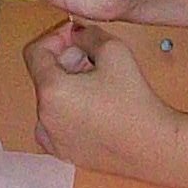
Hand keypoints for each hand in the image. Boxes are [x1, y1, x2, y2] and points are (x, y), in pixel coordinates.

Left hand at [27, 20, 173, 170]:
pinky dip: (67, 112)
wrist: (153, 145)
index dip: (54, 38)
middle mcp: (44, 117)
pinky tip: (92, 109)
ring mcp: (52, 138)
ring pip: (50, 100)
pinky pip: (55, 124)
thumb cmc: (134, 100)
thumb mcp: (114, 50)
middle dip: (66, 62)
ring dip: (68, 87)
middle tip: (94, 61)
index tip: (74, 37)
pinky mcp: (63, 152)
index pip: (35, 53)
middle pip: (44, 76)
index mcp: (51, 91)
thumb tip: (76, 34)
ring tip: (97, 86)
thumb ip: (88, 34)